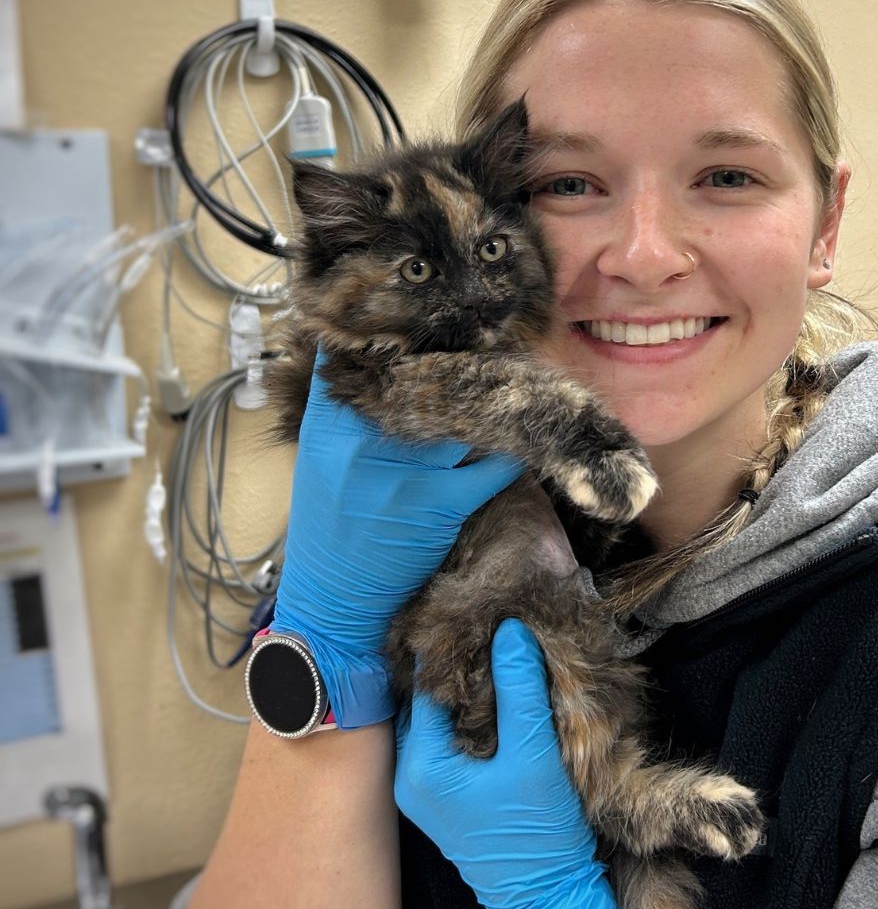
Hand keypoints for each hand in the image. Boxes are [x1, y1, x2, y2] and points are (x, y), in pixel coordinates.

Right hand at [271, 360, 522, 728]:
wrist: (334, 602)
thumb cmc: (330, 526)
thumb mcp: (323, 460)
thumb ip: (348, 411)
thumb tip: (382, 358)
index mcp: (328, 425)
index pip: (360, 354)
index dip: (397, 327)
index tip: (426, 307)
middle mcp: (364, 440)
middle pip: (424, 376)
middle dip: (456, 354)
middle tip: (485, 330)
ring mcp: (406, 473)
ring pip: (465, 414)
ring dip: (491, 396)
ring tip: (513, 371)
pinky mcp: (442, 504)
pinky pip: (492, 464)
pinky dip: (509, 450)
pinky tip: (522, 435)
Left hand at [394, 619, 625, 908]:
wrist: (551, 900)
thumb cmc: (538, 833)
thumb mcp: (533, 755)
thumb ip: (520, 690)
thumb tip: (509, 629)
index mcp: (420, 766)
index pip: (429, 686)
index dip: (456, 649)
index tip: (481, 614)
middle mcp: (410, 777)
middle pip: (430, 702)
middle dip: (460, 666)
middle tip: (490, 625)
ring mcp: (427, 790)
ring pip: (441, 720)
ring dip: (467, 690)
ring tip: (497, 650)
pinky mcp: (448, 797)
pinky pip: (451, 740)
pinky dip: (470, 715)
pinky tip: (498, 693)